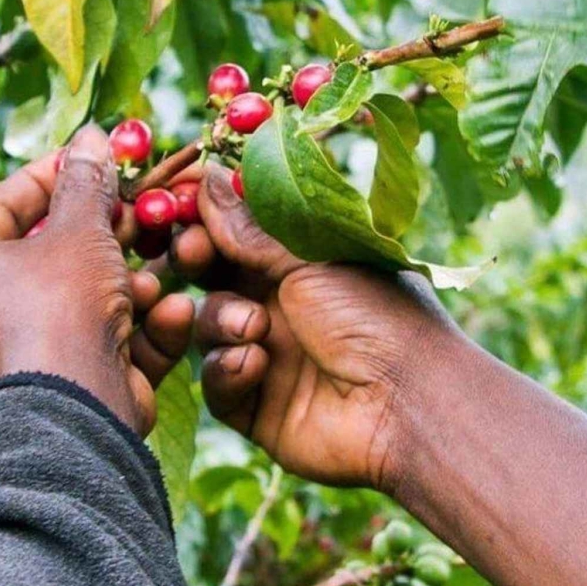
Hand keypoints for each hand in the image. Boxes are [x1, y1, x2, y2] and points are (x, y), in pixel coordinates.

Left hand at [0, 126, 193, 435]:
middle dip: (104, 232)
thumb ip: (88, 183)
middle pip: (53, 254)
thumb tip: (91, 136)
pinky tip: (171, 313)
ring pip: (93, 300)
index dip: (42, 176)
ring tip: (155, 272)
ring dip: (133, 282)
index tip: (86, 159)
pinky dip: (146, 326)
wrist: (76, 407)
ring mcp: (38, 350)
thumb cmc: (62, 306)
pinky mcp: (80, 382)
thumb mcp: (80, 230)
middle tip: (139, 210)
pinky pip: (115, 341)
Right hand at [171, 166, 461, 489]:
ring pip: (208, 328)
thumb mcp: (312, 260)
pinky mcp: (255, 407)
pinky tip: (254, 365)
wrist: (406, 406)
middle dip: (196, 263)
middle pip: (213, 277)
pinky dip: (228, 371)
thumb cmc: (377, 317)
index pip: (240, 232)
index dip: (207, 218)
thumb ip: (250, 228)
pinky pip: (216, 383)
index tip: (180, 200)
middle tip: (192, 253)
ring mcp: (268, 356)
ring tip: (254, 328)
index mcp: (304, 263)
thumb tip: (208, 177)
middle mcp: (283, 306)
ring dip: (222, 321)